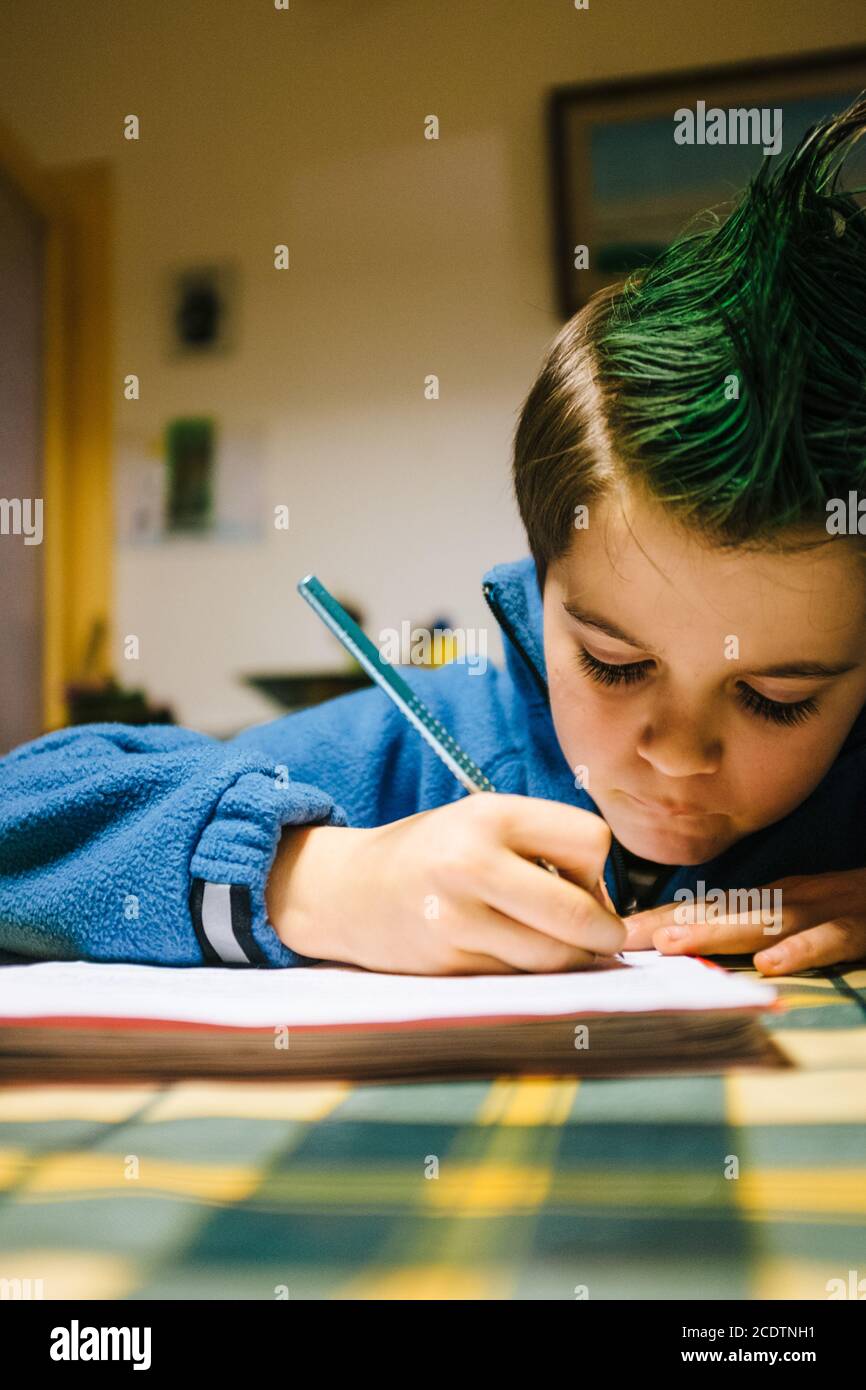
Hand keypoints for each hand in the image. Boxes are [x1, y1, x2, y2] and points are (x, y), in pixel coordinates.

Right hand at [266, 793, 625, 974]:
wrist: (350, 891)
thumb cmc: (435, 852)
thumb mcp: (485, 821)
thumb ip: (549, 847)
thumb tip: (613, 912)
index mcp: (490, 815)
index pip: (591, 842)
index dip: (597, 866)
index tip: (580, 877)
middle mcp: (471, 864)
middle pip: (578, 914)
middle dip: (603, 932)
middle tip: (604, 936)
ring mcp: (457, 920)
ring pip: (554, 956)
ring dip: (568, 956)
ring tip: (547, 937)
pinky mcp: (449, 965)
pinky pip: (520, 977)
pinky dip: (529, 971)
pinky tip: (508, 949)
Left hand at [622, 869, 865, 975]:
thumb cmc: (852, 908)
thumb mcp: (797, 914)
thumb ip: (752, 925)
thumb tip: (690, 942)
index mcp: (770, 898)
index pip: (706, 908)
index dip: (661, 918)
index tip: (616, 931)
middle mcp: (788, 899)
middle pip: (721, 911)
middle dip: (670, 923)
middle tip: (625, 936)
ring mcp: (822, 910)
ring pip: (763, 920)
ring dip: (715, 931)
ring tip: (673, 944)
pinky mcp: (858, 928)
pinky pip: (828, 939)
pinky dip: (800, 949)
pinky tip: (770, 963)